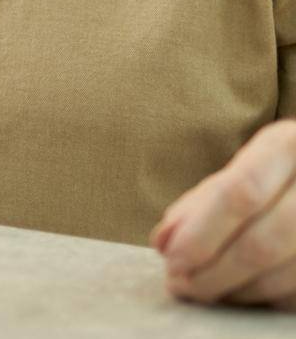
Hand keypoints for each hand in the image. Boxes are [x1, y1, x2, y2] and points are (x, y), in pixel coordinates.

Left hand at [151, 120, 295, 308]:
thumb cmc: (273, 176)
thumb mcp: (239, 172)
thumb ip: (199, 205)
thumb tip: (163, 244)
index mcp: (287, 147)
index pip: (241, 193)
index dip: (202, 233)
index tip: (172, 259)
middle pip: (263, 242)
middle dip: (215, 272)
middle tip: (181, 286)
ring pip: (286, 274)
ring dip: (238, 292)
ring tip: (204, 292)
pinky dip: (266, 299)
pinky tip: (239, 294)